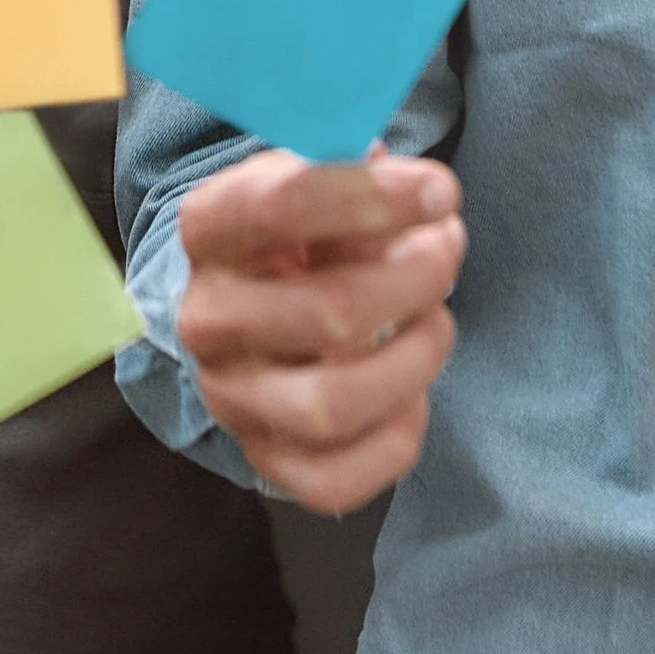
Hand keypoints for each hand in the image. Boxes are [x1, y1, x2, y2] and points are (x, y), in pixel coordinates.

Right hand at [177, 149, 464, 515]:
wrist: (249, 307)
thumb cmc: (298, 234)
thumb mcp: (311, 179)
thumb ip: (356, 174)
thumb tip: (423, 192)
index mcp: (207, 230)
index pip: (280, 208)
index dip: (372, 198)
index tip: (441, 191)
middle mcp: (206, 319)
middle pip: (326, 314)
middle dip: (413, 280)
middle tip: (448, 249)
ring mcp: (231, 399)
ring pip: (333, 405)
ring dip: (414, 358)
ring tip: (437, 319)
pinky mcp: (266, 462)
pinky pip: (340, 479)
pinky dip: (397, 433)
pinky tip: (410, 387)